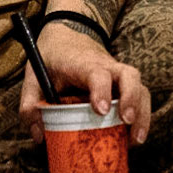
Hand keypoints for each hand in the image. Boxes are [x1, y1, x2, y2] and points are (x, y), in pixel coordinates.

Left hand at [18, 21, 150, 145]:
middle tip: (127, 122)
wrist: (67, 32)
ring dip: (142, 112)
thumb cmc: (52, 57)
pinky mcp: (122, 82)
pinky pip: (139, 95)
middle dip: (132, 99)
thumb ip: (30, 105)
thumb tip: (39, 136)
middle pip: (129, 75)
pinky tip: (134, 137)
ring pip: (139, 86)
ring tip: (136, 140)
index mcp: (81, 63)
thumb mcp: (33, 76)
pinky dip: (142, 115)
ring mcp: (117, 73)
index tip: (100, 110)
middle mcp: (106, 65)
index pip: (97, 72)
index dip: (100, 90)